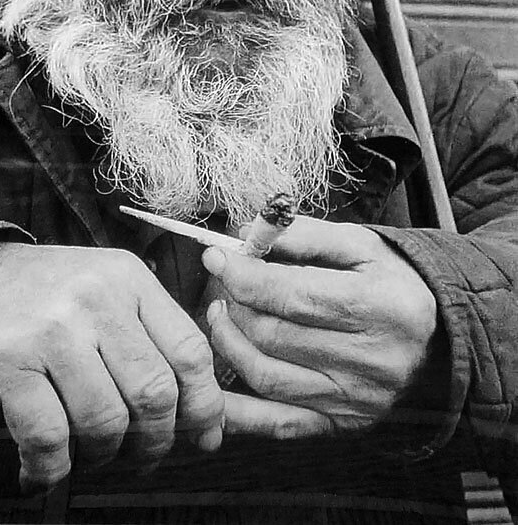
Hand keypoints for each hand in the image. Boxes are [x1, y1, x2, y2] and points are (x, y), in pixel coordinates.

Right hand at [0, 243, 223, 491]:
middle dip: (155, 442)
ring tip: (90, 457)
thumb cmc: (50, 293)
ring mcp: (53, 330)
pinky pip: (48, 437)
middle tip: (140, 456)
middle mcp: (97, 299)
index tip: (204, 437)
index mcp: (130, 280)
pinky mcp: (9, 362)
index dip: (205, 406)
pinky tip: (42, 471)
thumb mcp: (109, 287)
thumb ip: (153, 334)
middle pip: (154, 393)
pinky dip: (50, 470)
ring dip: (103, 457)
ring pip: (105, 421)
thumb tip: (203, 413)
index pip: (190, 351)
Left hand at [202, 216, 437, 440]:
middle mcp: (368, 359)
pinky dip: (240, 413)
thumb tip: (249, 234)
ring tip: (222, 315)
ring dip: (229, 344)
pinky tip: (214, 393)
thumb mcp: (363, 245)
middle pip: (273, 335)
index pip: (290, 294)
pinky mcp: (342, 422)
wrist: (444, 341)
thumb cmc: (397, 284)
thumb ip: (306, 235)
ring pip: (268, 377)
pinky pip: (280, 424)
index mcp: (376, 305)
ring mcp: (354, 397)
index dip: (242, 275)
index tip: (217, 257)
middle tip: (222, 283)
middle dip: (234, 305)